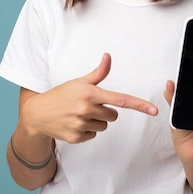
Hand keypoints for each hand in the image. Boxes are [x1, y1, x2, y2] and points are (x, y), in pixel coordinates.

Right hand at [20, 53, 157, 143]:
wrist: (37, 114)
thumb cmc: (61, 95)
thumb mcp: (79, 82)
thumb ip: (98, 73)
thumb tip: (108, 56)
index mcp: (90, 93)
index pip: (121, 100)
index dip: (140, 105)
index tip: (154, 110)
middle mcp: (86, 109)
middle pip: (114, 115)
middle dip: (106, 111)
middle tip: (89, 106)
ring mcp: (81, 124)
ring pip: (105, 125)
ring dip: (97, 121)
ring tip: (80, 114)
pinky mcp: (76, 137)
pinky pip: (94, 135)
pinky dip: (87, 131)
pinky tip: (74, 124)